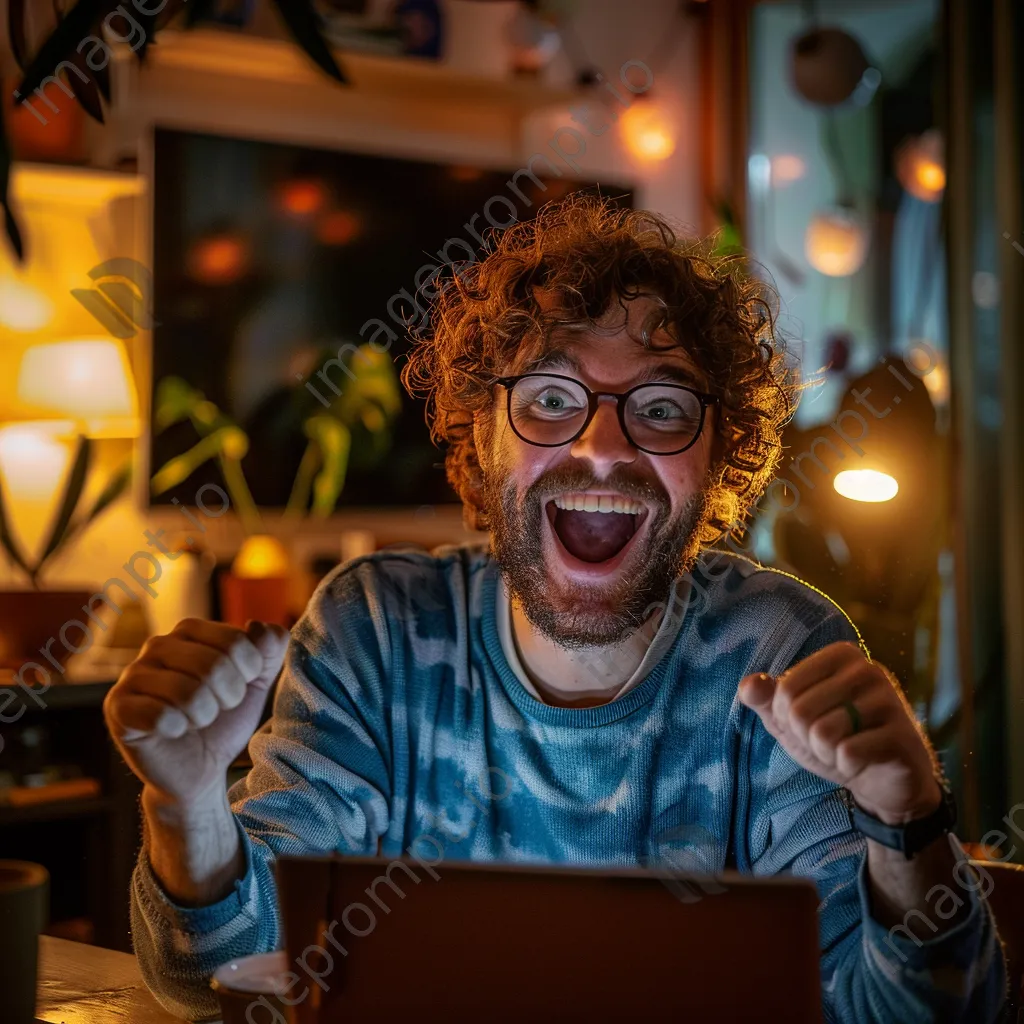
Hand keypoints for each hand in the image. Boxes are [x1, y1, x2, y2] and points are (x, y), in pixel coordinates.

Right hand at [104, 618, 288, 805]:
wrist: (199, 768)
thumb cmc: (225, 720)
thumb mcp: (257, 682)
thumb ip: (269, 649)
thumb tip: (260, 626)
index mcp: (191, 630)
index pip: (236, 641)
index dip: (249, 672)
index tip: (240, 688)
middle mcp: (158, 645)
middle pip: (214, 665)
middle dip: (228, 697)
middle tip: (218, 709)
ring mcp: (133, 675)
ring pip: (188, 692)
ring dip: (205, 716)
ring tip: (197, 721)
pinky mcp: (117, 707)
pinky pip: (159, 715)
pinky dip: (178, 729)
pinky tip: (175, 731)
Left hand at [738, 641, 940, 825]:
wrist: (883, 779)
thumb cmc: (833, 739)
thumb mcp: (791, 719)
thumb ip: (766, 699)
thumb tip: (748, 685)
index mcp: (840, 656)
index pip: (785, 689)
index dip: (787, 718)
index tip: (809, 723)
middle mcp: (868, 669)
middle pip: (801, 711)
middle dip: (806, 738)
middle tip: (829, 741)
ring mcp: (889, 700)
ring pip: (823, 734)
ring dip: (826, 753)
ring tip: (846, 750)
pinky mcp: (901, 735)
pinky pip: (848, 753)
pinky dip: (845, 766)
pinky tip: (862, 763)